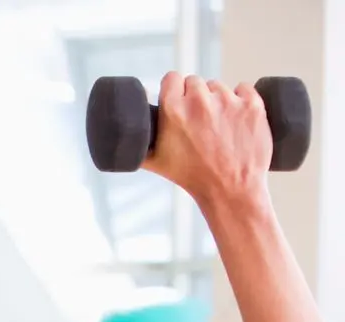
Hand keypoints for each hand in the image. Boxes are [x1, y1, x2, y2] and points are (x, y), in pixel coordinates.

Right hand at [146, 73, 272, 212]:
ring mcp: (229, 102)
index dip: (173, 88)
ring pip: (219, 86)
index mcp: (173, 110)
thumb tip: (121, 131)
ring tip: (217, 124)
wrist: (230, 189)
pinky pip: (244, 88)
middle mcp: (200, 101)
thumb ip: (137, 142)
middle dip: (195, 95)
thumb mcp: (154, 162)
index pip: (172, 78)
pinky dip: (242, 99)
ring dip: (217, 99)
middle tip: (197, 117)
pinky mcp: (252, 105)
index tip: (177, 97)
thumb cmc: (190, 176)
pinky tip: (237, 117)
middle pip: (195, 81)